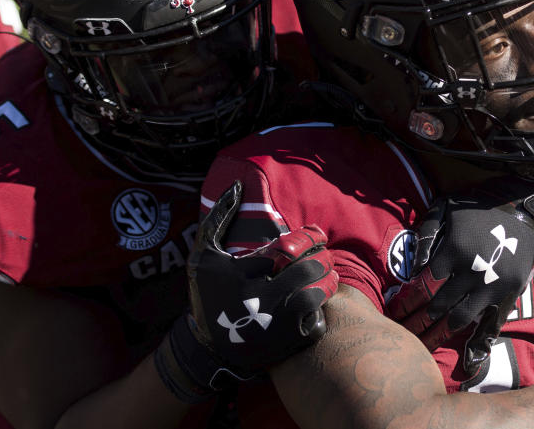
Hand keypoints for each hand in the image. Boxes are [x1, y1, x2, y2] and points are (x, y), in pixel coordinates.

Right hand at [154, 180, 338, 401]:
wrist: (206, 348)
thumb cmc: (209, 293)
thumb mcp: (204, 255)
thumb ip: (219, 218)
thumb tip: (237, 184)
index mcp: (238, 273)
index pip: (285, 249)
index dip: (308, 239)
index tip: (317, 235)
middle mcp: (254, 299)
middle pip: (304, 272)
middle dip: (322, 260)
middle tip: (326, 257)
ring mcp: (270, 325)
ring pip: (313, 297)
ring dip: (327, 283)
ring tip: (329, 277)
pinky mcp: (282, 346)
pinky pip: (316, 324)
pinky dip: (321, 313)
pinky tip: (317, 304)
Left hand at [387, 181, 533, 375]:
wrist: (526, 209)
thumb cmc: (479, 206)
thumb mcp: (446, 207)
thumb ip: (425, 234)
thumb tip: (412, 267)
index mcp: (454, 250)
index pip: (422, 286)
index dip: (405, 303)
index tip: (393, 314)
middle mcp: (472, 271)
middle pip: (436, 306)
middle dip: (414, 323)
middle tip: (400, 335)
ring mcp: (492, 285)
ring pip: (459, 319)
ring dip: (438, 334)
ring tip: (421, 345)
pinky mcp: (510, 294)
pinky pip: (491, 324)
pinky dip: (478, 344)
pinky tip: (466, 361)